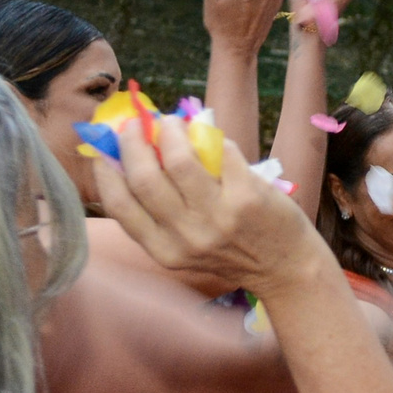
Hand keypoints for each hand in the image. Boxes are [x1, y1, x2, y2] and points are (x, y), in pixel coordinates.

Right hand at [88, 115, 324, 291]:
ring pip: (178, 160)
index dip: (105, 170)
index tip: (105, 148)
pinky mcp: (247, 199)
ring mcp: (218, 219)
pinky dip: (211, 137)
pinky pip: (220, 153)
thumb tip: (128, 155)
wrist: (287, 269)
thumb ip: (160, 211)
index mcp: (163, 251)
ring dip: (170, 131)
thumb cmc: (233, 250)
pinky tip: (208, 135)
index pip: (119, 205)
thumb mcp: (187, 245)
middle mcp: (186, 238)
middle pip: (143, 177)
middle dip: (133, 141)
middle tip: (137, 123)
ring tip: (172, 123)